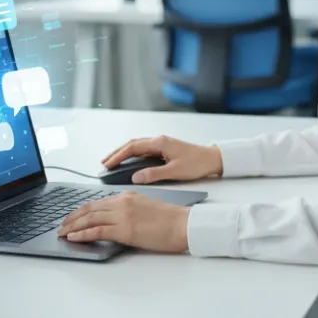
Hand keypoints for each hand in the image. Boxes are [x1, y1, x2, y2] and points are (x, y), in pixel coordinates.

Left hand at [57, 192, 189, 252]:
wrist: (183, 225)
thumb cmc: (171, 220)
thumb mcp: (146, 208)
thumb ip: (129, 210)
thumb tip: (115, 221)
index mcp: (127, 196)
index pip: (98, 202)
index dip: (81, 210)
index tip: (72, 217)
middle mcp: (122, 202)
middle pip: (89, 209)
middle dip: (72, 218)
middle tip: (61, 225)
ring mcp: (122, 215)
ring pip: (89, 219)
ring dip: (72, 226)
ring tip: (62, 232)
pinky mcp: (124, 230)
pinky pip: (97, 231)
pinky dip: (82, 234)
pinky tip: (73, 237)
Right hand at [101, 135, 222, 183]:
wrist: (212, 159)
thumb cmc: (197, 163)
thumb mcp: (174, 172)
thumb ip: (154, 174)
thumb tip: (136, 177)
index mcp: (160, 143)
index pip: (133, 147)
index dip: (118, 155)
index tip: (107, 164)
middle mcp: (159, 141)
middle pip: (132, 144)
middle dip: (117, 153)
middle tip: (104, 163)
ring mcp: (161, 144)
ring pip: (137, 146)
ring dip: (124, 154)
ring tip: (112, 163)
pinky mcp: (164, 149)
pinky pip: (144, 150)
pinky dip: (133, 155)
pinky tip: (129, 163)